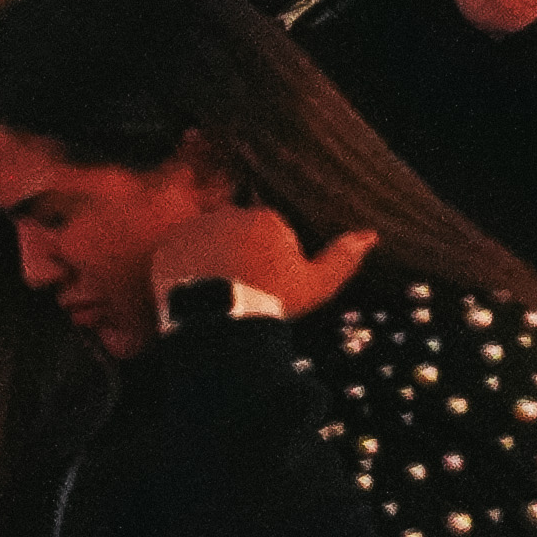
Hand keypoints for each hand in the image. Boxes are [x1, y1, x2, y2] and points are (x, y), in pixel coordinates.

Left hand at [149, 198, 375, 323]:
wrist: (223, 322)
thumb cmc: (274, 302)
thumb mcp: (317, 283)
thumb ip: (343, 256)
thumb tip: (370, 235)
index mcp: (265, 218)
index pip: (268, 233)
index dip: (270, 260)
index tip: (268, 283)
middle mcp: (226, 214)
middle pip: (235, 234)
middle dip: (240, 255)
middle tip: (242, 289)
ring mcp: (194, 228)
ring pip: (206, 242)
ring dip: (211, 261)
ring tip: (219, 293)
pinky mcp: (167, 247)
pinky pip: (177, 255)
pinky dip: (184, 270)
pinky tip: (196, 291)